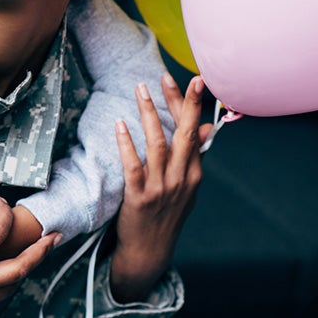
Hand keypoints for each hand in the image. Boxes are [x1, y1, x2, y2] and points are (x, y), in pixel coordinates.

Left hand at [110, 75, 212, 301]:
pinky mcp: (140, 197)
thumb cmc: (165, 214)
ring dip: (150, 114)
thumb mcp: (186, 187)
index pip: (195, 132)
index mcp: (194, 173)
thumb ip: (193, 157)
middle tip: (168, 76)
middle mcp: (182, 179)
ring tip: (140, 90)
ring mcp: (162, 188)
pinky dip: (127, 144)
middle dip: (179, 103)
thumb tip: (207, 128)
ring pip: (158, 144)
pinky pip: (134, 165)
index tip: (191, 80)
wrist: (149, 251)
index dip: (191, 106)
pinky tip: (120, 124)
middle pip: (184, 134)